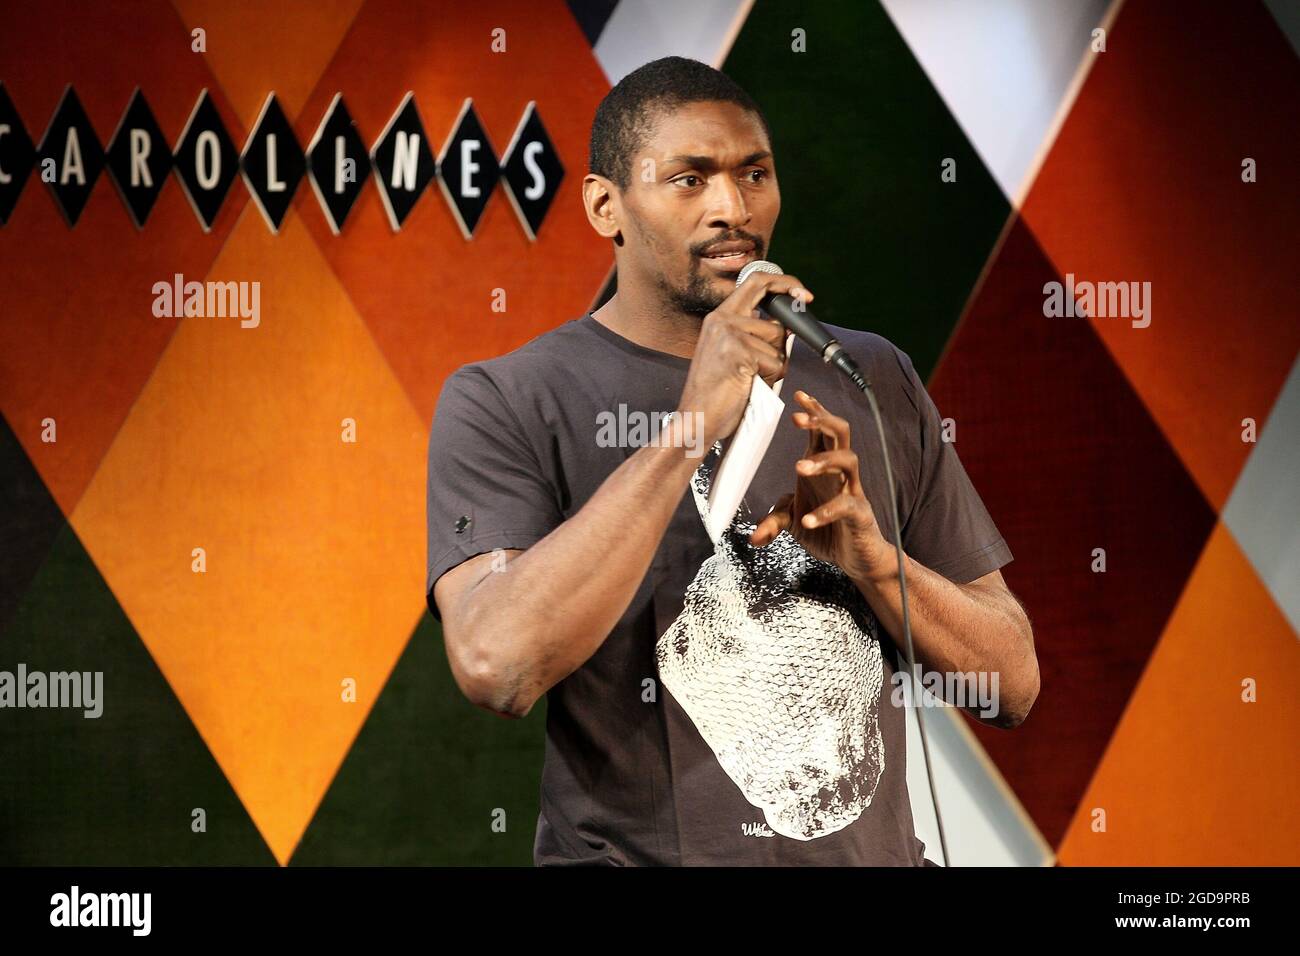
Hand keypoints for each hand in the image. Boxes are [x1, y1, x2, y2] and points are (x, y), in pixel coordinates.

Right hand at [676, 272, 812, 448]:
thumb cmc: (718, 393)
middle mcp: (722, 319)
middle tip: (773, 363)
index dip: (785, 283)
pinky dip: (769, 379)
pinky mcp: (738, 351)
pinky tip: (748, 386)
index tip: (803, 294)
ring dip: (774, 366)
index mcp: (720, 317)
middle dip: (785, 340)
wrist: (696, 420)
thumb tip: (789, 326)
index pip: (757, 281)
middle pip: (775, 317)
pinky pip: (774, 362)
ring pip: (778, 343)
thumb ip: (755, 335)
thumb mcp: (735, 353)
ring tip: (750, 380)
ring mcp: (729, 333)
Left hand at [749, 390, 890, 581]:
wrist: (856, 558)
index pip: (822, 431)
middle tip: (798, 419)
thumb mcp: (794, 523)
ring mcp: (852, 492)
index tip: (798, 395)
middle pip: (839, 434)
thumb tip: (753, 537)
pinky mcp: (861, 515)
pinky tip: (807, 520)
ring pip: (849, 460)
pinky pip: (847, 505)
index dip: (813, 411)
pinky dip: (826, 512)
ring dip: (823, 460)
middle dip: (821, 421)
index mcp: (823, 468)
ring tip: (798, 468)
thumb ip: (775, 521)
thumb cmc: (828, 531)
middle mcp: (839, 475)